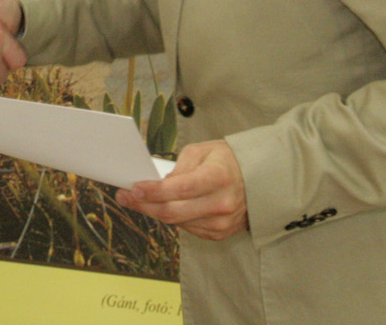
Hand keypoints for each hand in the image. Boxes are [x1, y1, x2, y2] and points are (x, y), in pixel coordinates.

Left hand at [116, 139, 247, 240]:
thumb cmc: (228, 160)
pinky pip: (188, 228)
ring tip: (138, 200)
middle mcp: (221, 203)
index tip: (133, 188)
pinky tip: (163, 207)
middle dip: (144, 205)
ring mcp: (222, 222)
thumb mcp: (203, 151)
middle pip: (173, 212)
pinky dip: (173, 218)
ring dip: (155, 212)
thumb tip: (158, 184)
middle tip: (124, 197)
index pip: (180, 188)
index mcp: (218, 177)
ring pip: (178, 223)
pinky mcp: (220, 234)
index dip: (153, 191)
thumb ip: (180, 167)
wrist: (260, 179)